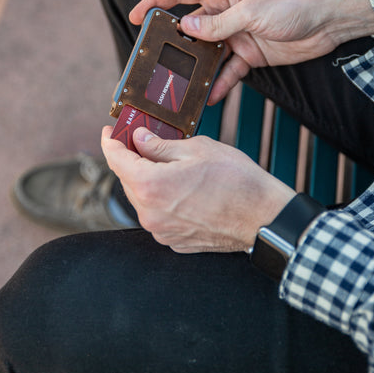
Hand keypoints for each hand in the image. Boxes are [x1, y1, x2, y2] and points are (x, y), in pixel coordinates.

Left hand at [101, 127, 294, 252]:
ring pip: (142, 199)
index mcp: (151, 185)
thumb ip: (161, 146)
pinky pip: (158, 215)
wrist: (264, 217)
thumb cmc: (236, 180)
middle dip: (131, 160)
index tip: (110, 131)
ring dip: (147, 180)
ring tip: (166, 164)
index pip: (116, 160)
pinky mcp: (175, 241)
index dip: (110, 142)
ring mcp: (161, 231)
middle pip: (127, 180)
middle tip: (142, 141)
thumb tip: (139, 139)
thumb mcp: (197, 149)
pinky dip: (161, 199)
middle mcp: (150, 213)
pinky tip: (179, 187)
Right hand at [130, 0, 373, 102]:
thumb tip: (187, 28)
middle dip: (173, 43)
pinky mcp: (250, 53)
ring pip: (207, 53)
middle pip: (191, 27)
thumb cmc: (293, 2)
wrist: (328, 20)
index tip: (137, 14)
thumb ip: (218, 24)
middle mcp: (225, 10)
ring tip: (179, 86)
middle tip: (155, 60)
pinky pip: (228, 70)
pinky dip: (220, 83)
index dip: (156, 0)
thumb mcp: (252, 12)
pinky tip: (211, 96)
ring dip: (195, 69)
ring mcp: (236, 33)